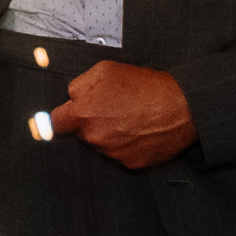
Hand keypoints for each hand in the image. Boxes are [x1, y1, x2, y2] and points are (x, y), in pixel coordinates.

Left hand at [47, 60, 196, 169]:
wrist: (185, 106)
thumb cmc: (147, 86)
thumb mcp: (106, 70)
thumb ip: (79, 85)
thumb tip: (71, 98)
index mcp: (84, 114)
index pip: (55, 124)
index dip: (54, 122)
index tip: (50, 125)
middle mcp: (96, 138)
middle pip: (83, 133)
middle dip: (92, 122)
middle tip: (115, 109)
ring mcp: (115, 153)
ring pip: (103, 144)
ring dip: (111, 134)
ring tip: (133, 118)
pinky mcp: (133, 164)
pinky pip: (122, 155)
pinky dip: (128, 146)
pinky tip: (141, 131)